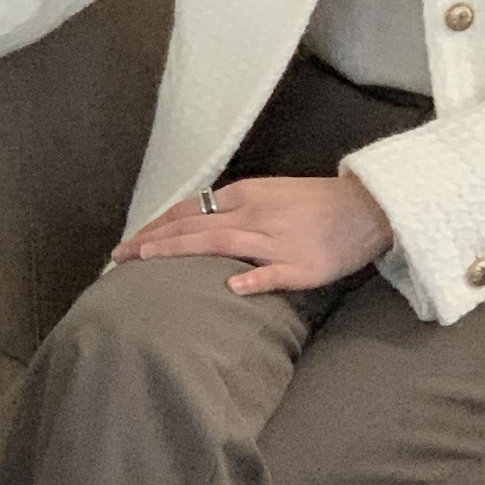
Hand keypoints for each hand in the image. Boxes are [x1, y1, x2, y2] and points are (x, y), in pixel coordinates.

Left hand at [110, 174, 394, 295]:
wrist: (366, 208)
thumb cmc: (316, 205)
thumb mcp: (270, 197)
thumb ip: (235, 211)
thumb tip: (199, 226)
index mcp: (245, 196)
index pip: (189, 211)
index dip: (156, 227)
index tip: (129, 243)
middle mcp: (254, 214)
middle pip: (193, 226)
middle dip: (153, 241)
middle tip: (119, 258)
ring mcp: (276, 241)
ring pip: (220, 243)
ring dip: (180, 251)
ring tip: (148, 263)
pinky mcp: (301, 266)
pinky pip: (273, 272)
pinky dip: (251, 278)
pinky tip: (230, 288)